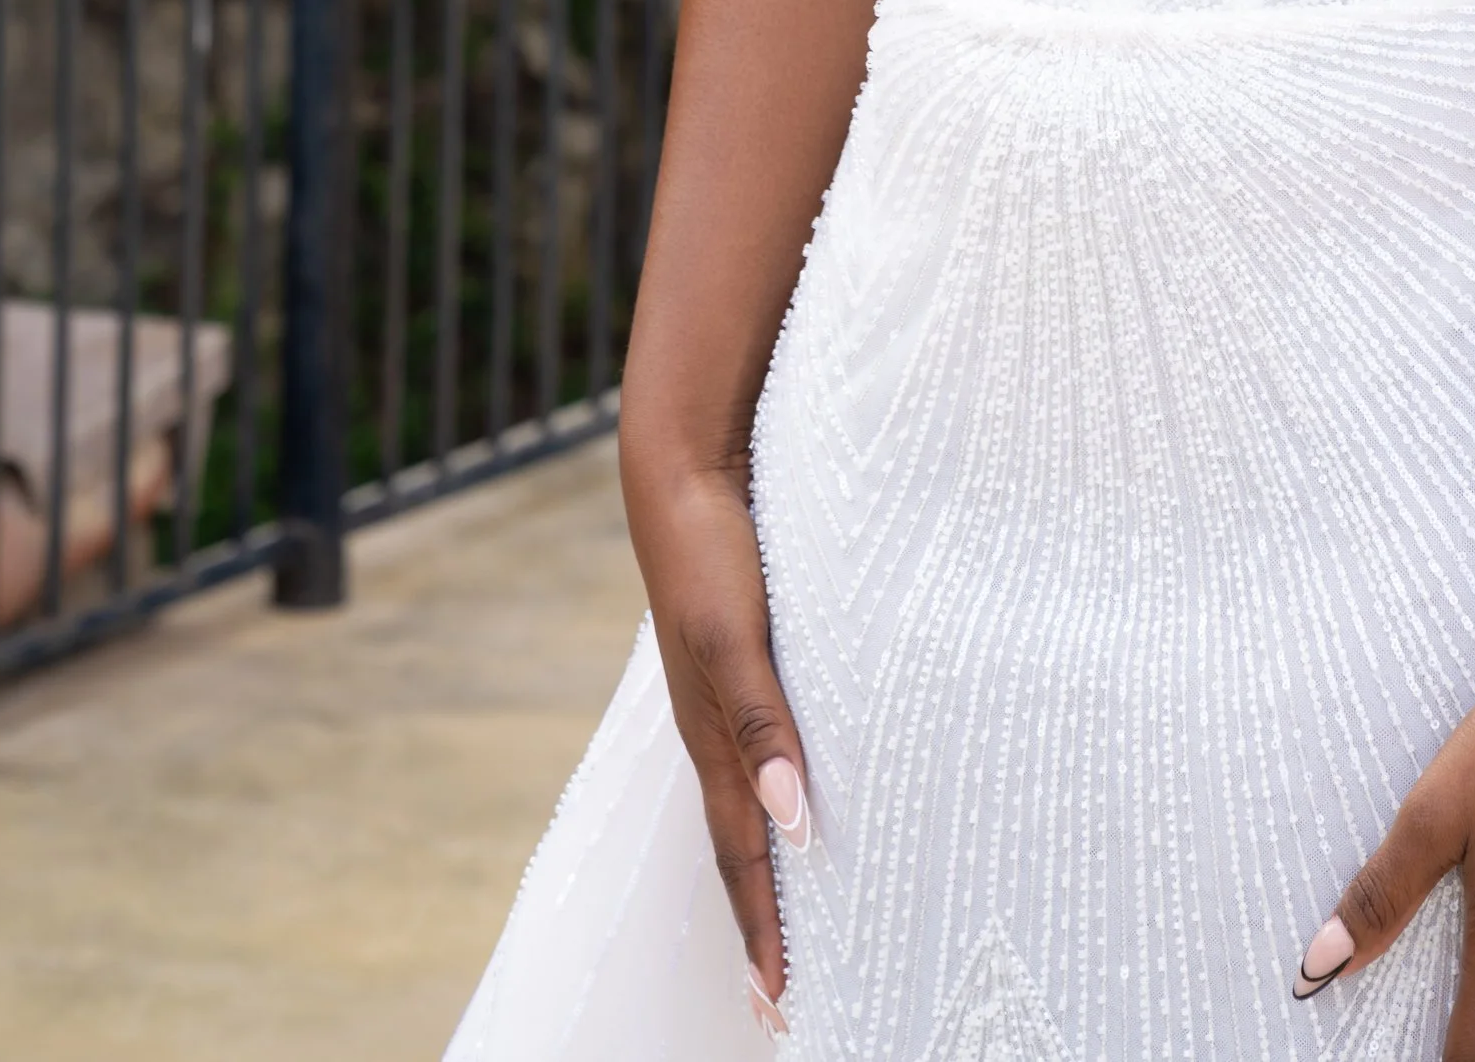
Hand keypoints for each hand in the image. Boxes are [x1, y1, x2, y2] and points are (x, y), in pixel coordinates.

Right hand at [629, 456, 810, 1042]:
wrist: (682, 469)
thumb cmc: (711, 550)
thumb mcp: (735, 636)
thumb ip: (762, 721)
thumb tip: (793, 822)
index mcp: (714, 738)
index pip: (743, 856)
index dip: (763, 930)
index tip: (778, 1005)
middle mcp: (716, 730)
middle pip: (739, 846)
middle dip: (760, 924)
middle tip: (780, 1000)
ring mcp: (722, 697)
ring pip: (748, 803)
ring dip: (767, 870)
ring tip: (787, 925)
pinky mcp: (738, 661)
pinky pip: (756, 752)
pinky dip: (772, 801)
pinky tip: (791, 802)